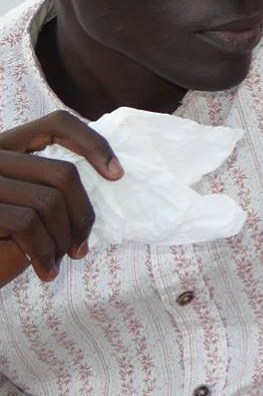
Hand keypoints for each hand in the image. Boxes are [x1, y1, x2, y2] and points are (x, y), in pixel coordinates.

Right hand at [0, 112, 121, 284]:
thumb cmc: (2, 240)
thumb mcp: (26, 202)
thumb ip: (50, 182)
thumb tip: (111, 172)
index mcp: (5, 147)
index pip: (57, 124)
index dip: (93, 144)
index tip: (117, 174)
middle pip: (63, 173)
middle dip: (82, 215)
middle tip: (81, 247)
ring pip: (49, 201)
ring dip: (64, 238)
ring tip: (60, 260)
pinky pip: (27, 224)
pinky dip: (44, 251)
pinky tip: (45, 271)